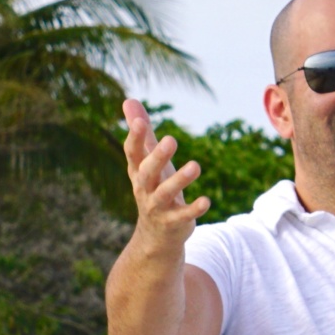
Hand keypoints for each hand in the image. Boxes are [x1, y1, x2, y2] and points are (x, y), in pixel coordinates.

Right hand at [123, 98, 209, 251]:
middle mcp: (144, 188)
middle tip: (171, 140)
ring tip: (195, 166)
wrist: (155, 235)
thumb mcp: (148, 161)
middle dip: (158, 157)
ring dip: (180, 180)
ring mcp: (158, 207)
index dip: (134, 137)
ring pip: (165, 193)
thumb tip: (128, 100)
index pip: (132, 153)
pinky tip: (206, 200)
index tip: (138, 121)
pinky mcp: (174, 222)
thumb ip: (142, 133)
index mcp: (138, 171)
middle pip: (148, 171)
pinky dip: (194, 209)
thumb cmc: (154, 188)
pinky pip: (183, 215)